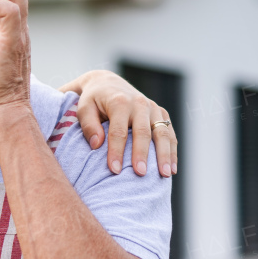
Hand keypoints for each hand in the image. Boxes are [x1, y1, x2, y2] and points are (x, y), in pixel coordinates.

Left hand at [60, 70, 176, 176]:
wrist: (108, 84)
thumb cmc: (93, 100)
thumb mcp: (84, 108)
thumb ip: (89, 125)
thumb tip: (97, 145)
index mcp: (120, 102)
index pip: (118, 131)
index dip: (116, 151)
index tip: (114, 170)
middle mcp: (139, 104)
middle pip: (143, 132)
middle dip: (142, 154)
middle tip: (140, 173)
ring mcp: (153, 108)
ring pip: (162, 133)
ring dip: (165, 155)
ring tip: (164, 175)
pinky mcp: (161, 113)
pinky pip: (170, 133)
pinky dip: (172, 151)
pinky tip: (172, 169)